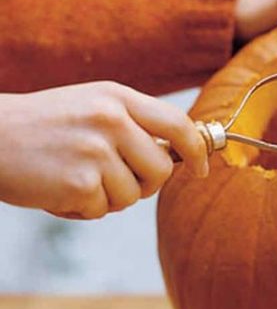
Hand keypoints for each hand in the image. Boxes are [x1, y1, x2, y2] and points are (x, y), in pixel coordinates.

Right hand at [0, 81, 207, 219]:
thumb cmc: (43, 127)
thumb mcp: (91, 106)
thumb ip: (133, 124)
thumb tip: (179, 156)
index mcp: (117, 97)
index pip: (177, 124)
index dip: (197, 152)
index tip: (201, 170)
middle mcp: (110, 119)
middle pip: (161, 170)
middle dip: (143, 184)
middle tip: (109, 178)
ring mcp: (96, 150)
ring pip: (133, 196)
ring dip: (107, 198)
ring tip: (73, 177)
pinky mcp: (80, 182)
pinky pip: (102, 210)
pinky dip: (81, 209)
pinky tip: (56, 189)